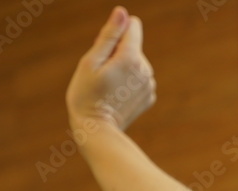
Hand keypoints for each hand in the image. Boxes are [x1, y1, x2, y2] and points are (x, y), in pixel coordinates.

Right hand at [66, 6, 155, 133]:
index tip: (104, 48)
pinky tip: (117, 95)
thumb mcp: (90, 61)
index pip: (133, 26)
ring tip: (108, 86)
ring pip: (136, 63)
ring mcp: (150, 84)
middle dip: (116, 53)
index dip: (116, 32)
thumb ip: (109, 36)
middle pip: (132, 46)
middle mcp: (146, 69)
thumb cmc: (86, 94)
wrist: (97, 130)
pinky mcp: (149, 96)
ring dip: (123, 68)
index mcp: (131, 57)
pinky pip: (139, 79)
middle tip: (101, 74)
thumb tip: (123, 13)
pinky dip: (128, 83)